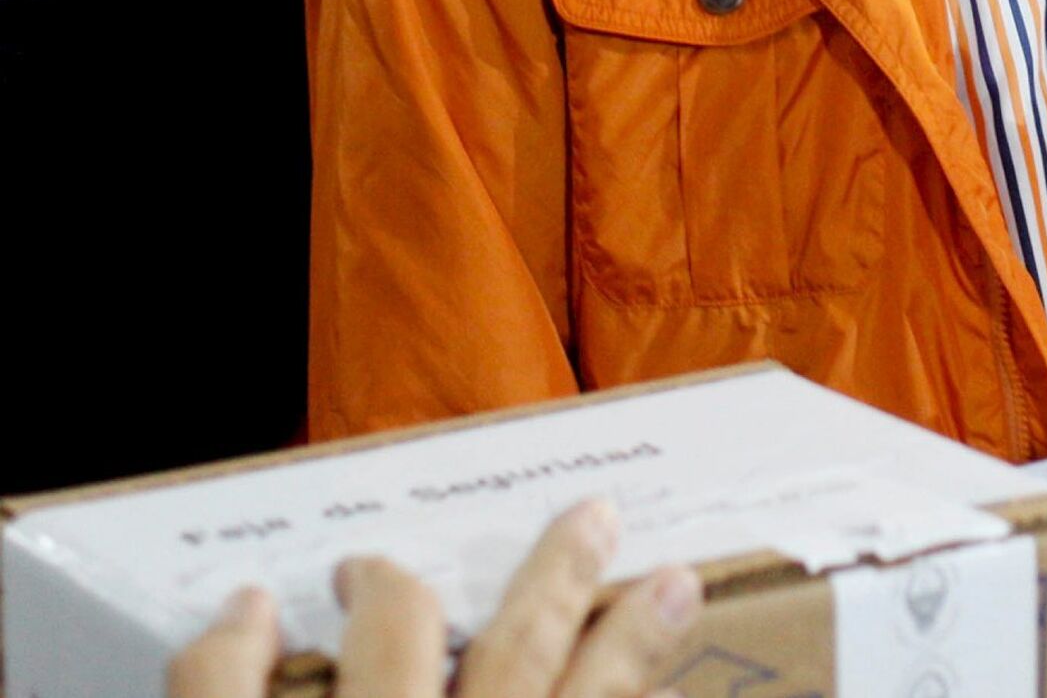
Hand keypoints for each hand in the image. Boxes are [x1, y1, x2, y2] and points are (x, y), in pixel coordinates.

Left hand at [166, 501, 700, 697]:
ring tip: (373, 560)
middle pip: (517, 654)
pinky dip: (231, 648)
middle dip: (559, 576)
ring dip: (391, 589)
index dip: (641, 639)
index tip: (675, 580)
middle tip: (591, 512)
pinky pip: (226, 694)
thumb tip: (567, 690)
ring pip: (386, 649)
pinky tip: (241, 610)